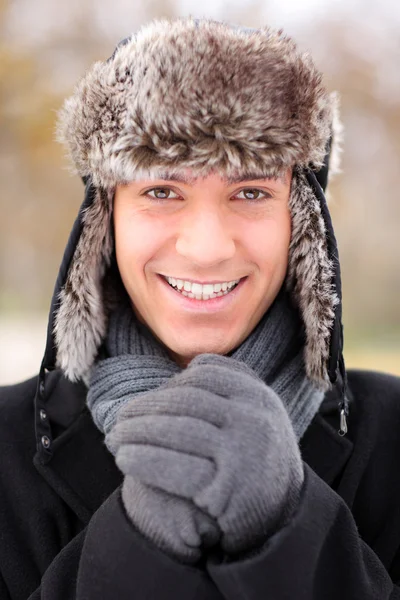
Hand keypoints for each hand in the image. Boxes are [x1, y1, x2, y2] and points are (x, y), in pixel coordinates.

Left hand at [108, 353, 303, 556]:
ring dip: (136, 432)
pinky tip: (125, 459)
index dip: (170, 384)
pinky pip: (175, 468)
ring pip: (176, 430)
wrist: (282, 518)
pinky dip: (144, 461)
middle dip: (146, 407)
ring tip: (114, 437)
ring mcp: (242, 452)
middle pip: (186, 400)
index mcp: (260, 396)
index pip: (205, 374)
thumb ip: (231, 390)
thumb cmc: (257, 460)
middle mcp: (255, 418)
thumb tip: (187, 368)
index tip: (149, 399)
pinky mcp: (226, 488)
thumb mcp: (258, 416)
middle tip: (120, 418)